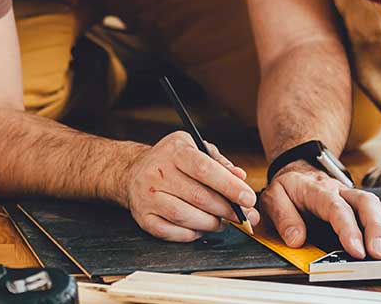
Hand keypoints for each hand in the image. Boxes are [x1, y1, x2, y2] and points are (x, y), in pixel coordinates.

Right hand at [119, 131, 259, 241]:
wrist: (132, 171)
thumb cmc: (171, 160)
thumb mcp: (195, 148)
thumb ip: (219, 162)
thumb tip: (240, 177)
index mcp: (175, 151)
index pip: (205, 169)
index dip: (229, 186)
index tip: (248, 199)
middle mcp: (158, 172)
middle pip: (198, 196)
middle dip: (227, 210)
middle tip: (243, 216)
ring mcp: (148, 196)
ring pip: (185, 216)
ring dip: (211, 223)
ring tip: (223, 222)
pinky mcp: (143, 217)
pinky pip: (171, 232)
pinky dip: (191, 234)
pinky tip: (202, 228)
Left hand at [259, 162, 380, 258]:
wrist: (298, 172)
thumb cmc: (288, 188)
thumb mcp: (273, 198)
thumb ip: (283, 218)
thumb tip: (296, 238)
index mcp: (318, 189)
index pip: (336, 207)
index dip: (348, 229)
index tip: (356, 249)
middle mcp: (340, 190)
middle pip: (365, 202)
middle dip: (375, 228)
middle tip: (377, 252)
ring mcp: (353, 195)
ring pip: (377, 205)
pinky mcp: (360, 203)